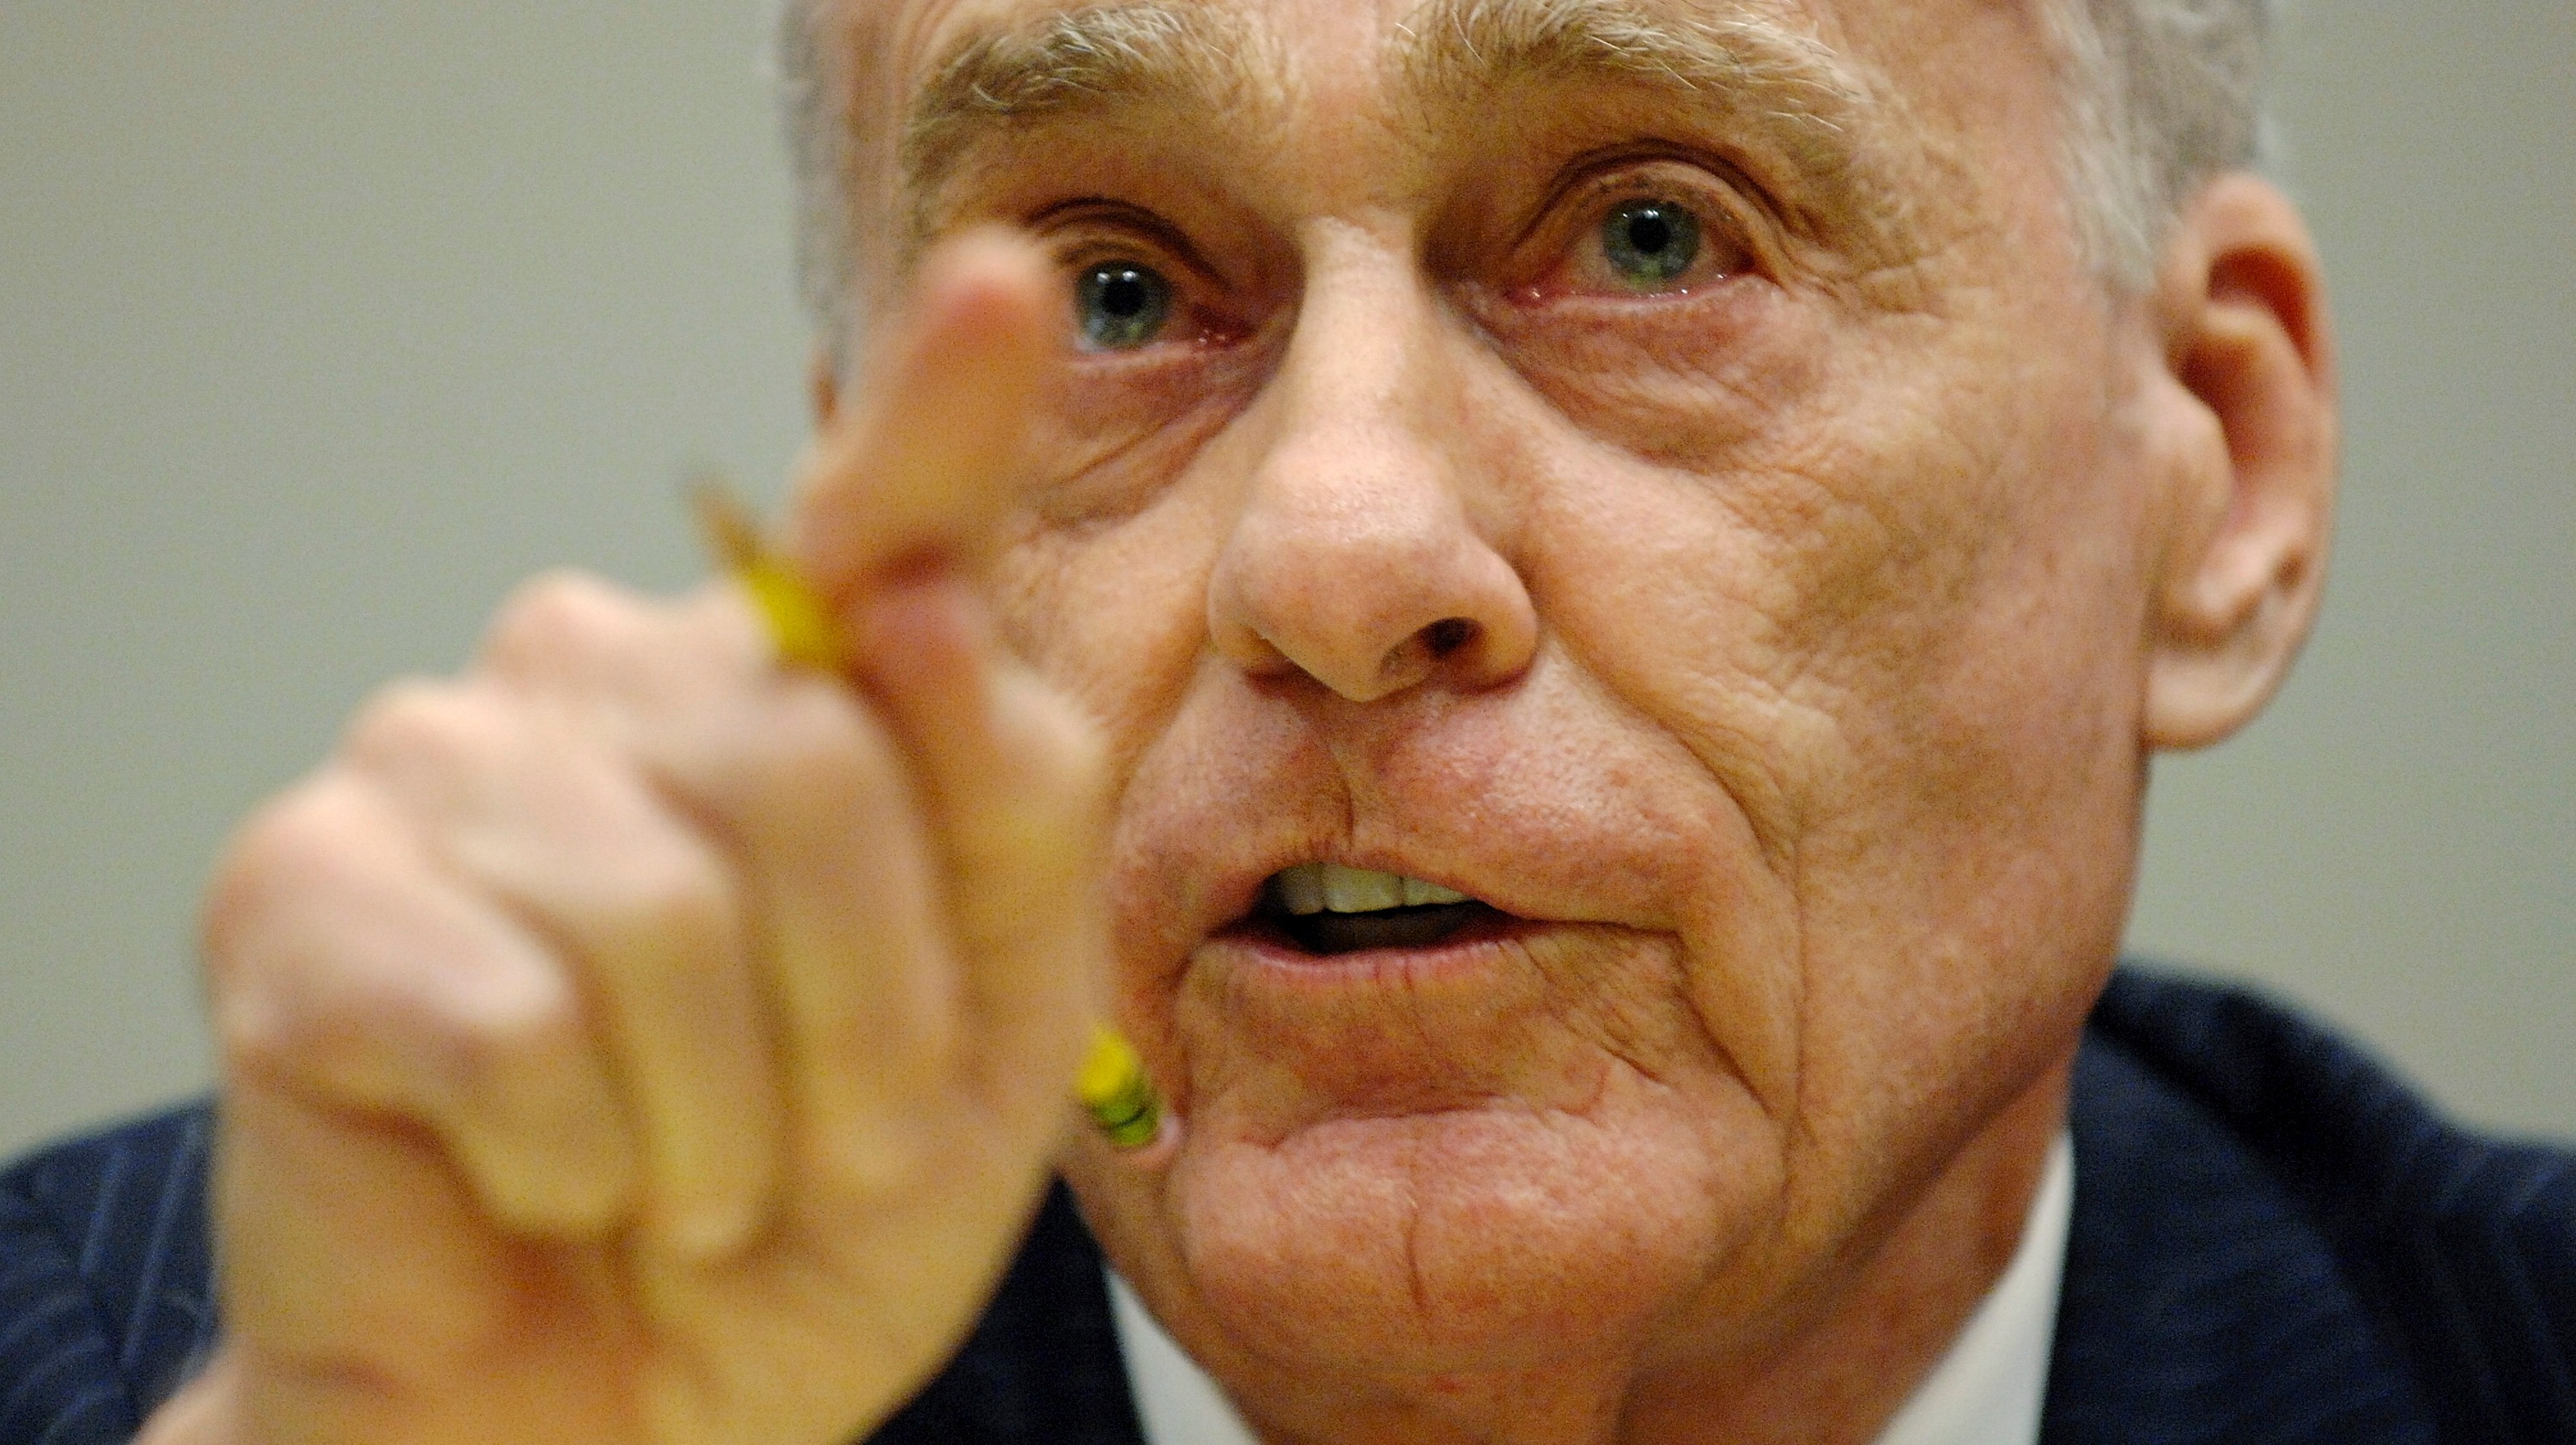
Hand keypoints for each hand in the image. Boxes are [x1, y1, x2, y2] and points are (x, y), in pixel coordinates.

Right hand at [145, 233, 1111, 1444]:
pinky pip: (520, 1024)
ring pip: (669, 907)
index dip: (943, 409)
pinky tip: (548, 1179)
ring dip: (730, 1117)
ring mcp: (432, 766)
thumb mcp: (991, 1021)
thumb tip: (916, 602)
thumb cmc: (804, 1204)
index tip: (1005, 287)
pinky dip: (580, 1160)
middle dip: (871, 1014)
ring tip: (688, 1179)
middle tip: (825, 1141)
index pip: (878, 519)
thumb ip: (1001, 810)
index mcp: (782, 685)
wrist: (616, 1410)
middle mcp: (596, 669)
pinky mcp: (296, 895)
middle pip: (816, 750)